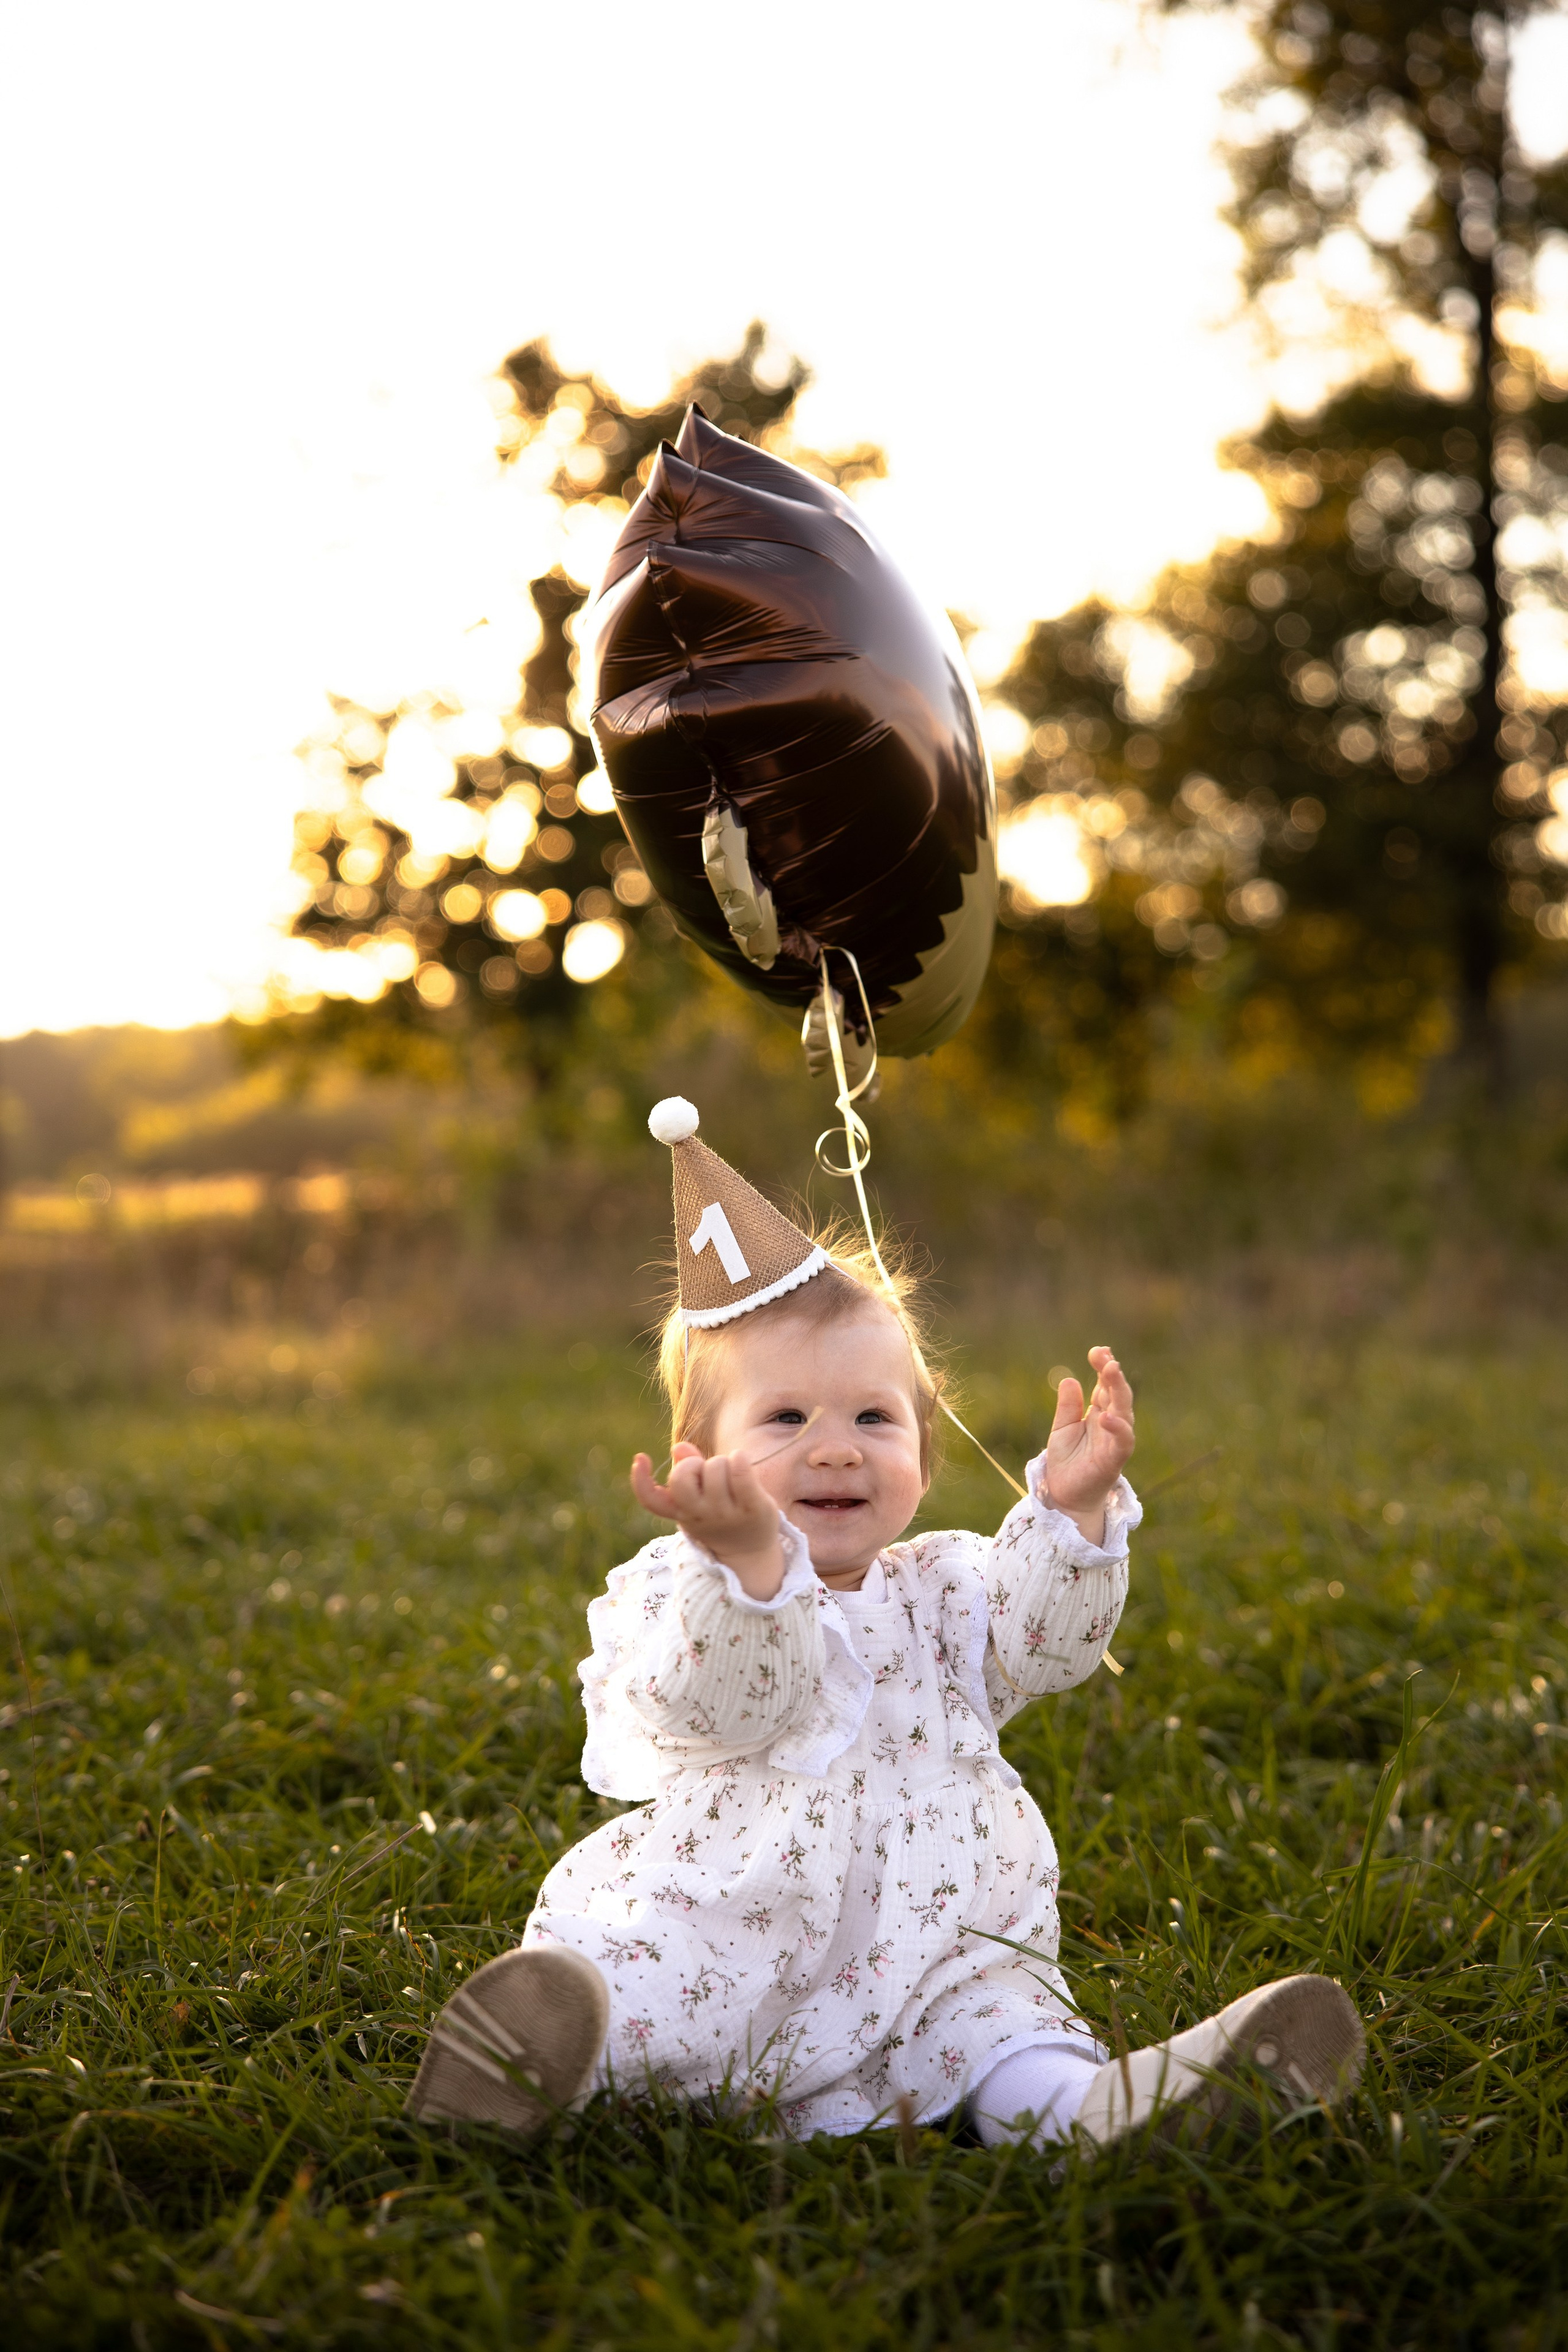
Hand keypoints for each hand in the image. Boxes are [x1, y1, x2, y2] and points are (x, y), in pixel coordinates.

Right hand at [630, 1443, 785, 1599]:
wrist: (749, 1551)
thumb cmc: (720, 1515)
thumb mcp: (698, 1499)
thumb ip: (688, 1470)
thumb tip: (679, 1447)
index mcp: (681, 1512)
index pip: (651, 1500)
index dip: (640, 1479)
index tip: (640, 1457)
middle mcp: (700, 1515)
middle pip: (681, 1477)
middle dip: (692, 1464)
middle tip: (706, 1471)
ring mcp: (725, 1513)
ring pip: (715, 1466)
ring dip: (723, 1462)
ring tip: (731, 1476)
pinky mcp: (752, 1507)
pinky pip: (740, 1472)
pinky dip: (739, 1458)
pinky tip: (741, 1459)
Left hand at [1042, 1347, 1134, 1546]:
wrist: (1065, 1496)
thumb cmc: (1066, 1462)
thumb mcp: (1061, 1429)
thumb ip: (1067, 1407)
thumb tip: (1069, 1379)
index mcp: (1099, 1413)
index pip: (1105, 1385)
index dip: (1104, 1367)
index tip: (1097, 1351)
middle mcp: (1111, 1424)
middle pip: (1118, 1394)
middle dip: (1113, 1373)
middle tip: (1105, 1356)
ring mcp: (1114, 1441)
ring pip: (1125, 1412)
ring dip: (1119, 1391)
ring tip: (1111, 1371)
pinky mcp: (1114, 1460)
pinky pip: (1123, 1442)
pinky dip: (1118, 1428)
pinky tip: (1107, 1415)